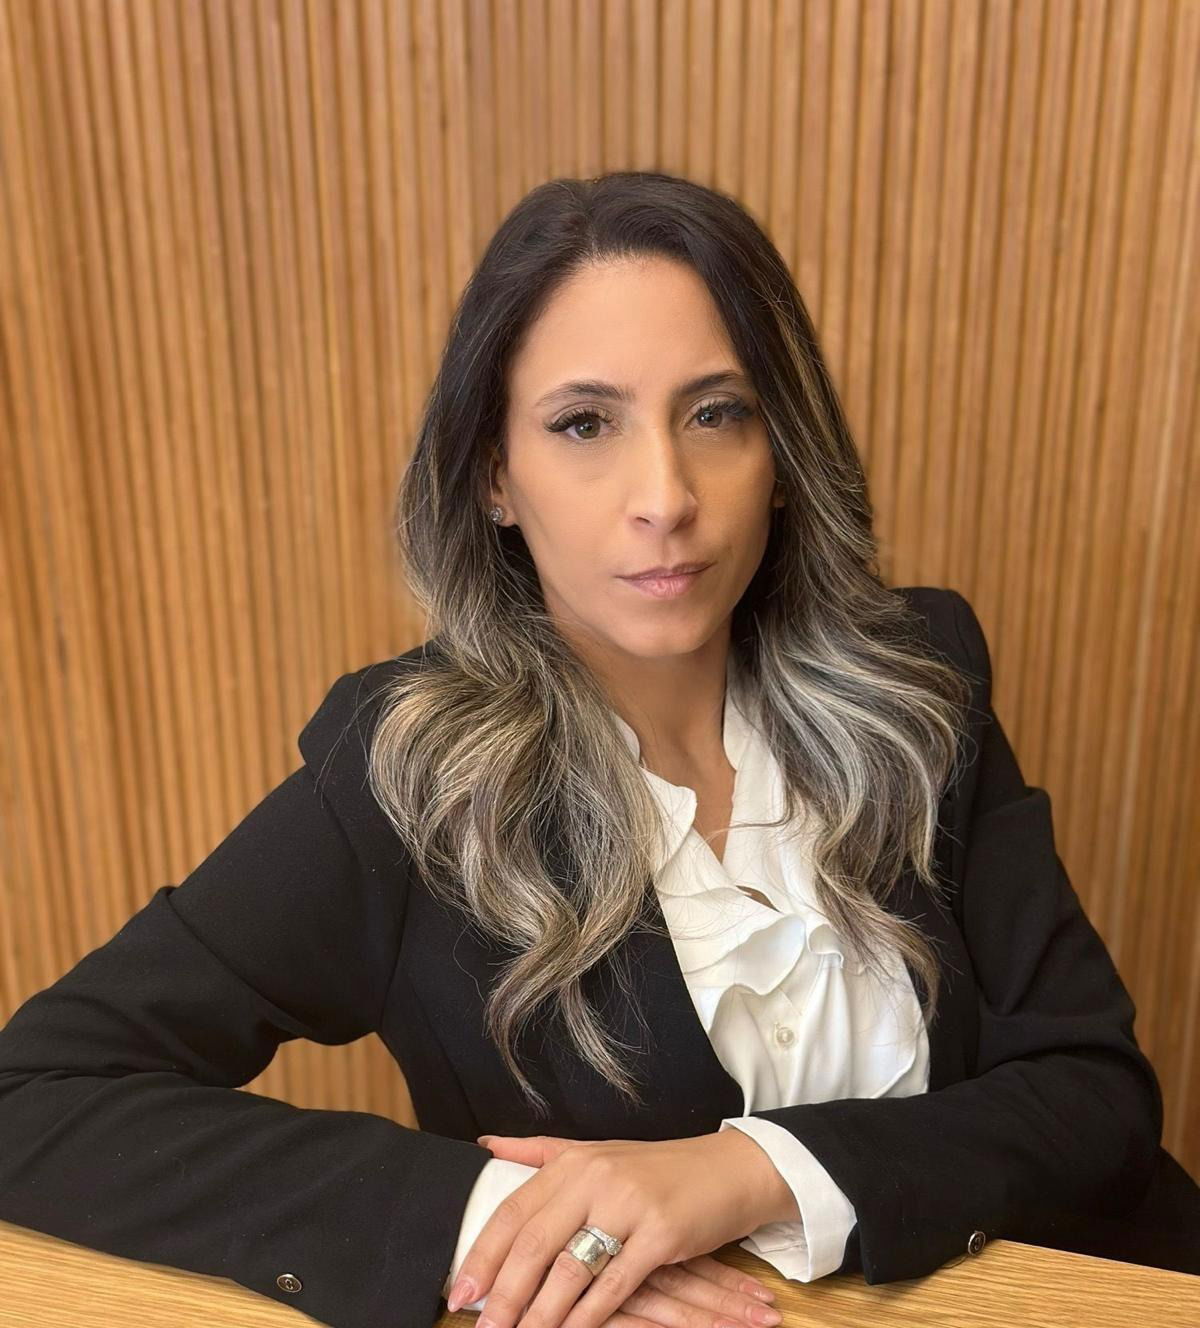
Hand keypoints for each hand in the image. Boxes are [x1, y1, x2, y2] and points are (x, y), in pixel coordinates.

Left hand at [447, 1132, 774, 1327]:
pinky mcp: (661, 1235)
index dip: (484, 1254)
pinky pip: (613, 1285)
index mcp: (572, 1161)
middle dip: (503, 1293)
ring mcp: (628, 1205)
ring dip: (538, 1314)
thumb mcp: (596, 1153)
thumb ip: (539, 1152)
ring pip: (569, 1269)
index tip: (459, 1291)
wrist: (729, 1169)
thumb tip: (486, 1145)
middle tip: (482, 1327)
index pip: (514, 1211)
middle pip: (534, 1243)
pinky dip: (586, 1318)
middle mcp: (595, 1178)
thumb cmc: (657, 1169)